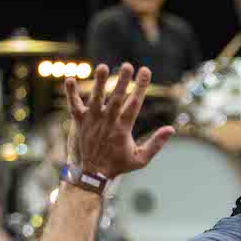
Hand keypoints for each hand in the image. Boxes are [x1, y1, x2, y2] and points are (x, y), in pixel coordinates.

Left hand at [63, 63, 173, 177]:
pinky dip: (71, 92)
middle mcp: (107, 121)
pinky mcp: (79, 121)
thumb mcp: (141, 159)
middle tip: (127, 65)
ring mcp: (92, 120)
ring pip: (95, 97)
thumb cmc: (118, 165)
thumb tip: (171, 129)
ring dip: (99, 82)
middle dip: (122, 80)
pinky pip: (74, 104)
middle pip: (116, 97)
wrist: (91, 175)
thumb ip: (156, 143)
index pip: (134, 103)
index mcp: (123, 128)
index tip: (146, 71)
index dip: (141, 86)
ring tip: (103, 67)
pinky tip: (69, 78)